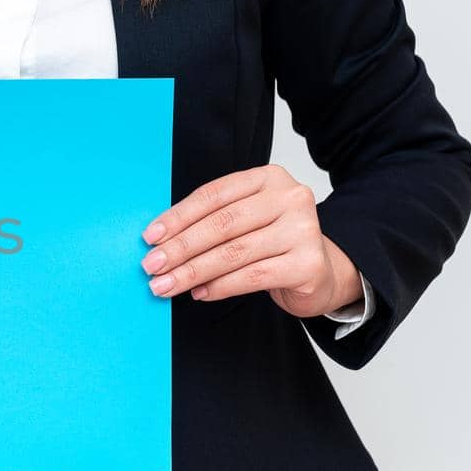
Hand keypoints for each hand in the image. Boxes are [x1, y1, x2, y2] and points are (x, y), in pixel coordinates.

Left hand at [139, 165, 362, 318]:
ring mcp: (303, 230)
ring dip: (192, 271)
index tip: (151, 236)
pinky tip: (199, 292)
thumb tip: (160, 240)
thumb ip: (211, 221)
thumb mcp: (246, 219)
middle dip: (180, 247)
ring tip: (166, 285)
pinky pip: (252, 277)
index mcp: (268, 178)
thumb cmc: (273, 242)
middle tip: (151, 266)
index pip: (214, 195)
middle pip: (221, 224)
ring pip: (233, 252)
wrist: (319, 271)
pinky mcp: (307, 264)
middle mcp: (289, 198)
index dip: (178, 216)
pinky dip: (220, 286)